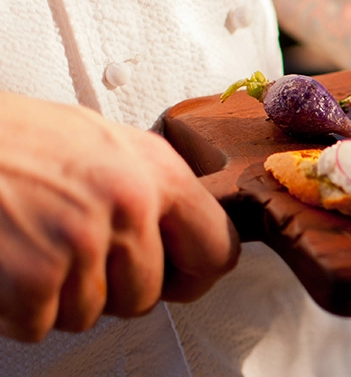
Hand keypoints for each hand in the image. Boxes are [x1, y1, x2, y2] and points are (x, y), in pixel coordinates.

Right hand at [0, 93, 239, 341]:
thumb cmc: (15, 136)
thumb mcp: (106, 142)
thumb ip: (148, 186)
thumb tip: (177, 229)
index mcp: (158, 171)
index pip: (218, 250)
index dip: (193, 275)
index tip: (175, 278)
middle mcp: (130, 204)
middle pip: (146, 295)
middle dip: (111, 290)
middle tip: (75, 257)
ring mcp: (84, 241)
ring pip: (92, 314)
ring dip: (60, 297)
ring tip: (35, 246)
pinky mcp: (36, 275)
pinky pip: (41, 326)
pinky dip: (19, 310)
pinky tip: (9, 263)